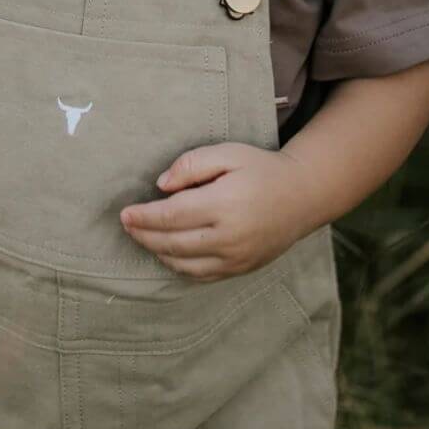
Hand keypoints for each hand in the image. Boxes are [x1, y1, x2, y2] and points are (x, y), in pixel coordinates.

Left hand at [119, 143, 313, 282]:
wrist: (303, 195)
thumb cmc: (262, 169)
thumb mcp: (228, 153)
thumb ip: (192, 164)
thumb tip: (161, 185)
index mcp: (224, 204)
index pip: (171, 215)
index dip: (144, 217)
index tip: (125, 214)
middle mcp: (229, 237)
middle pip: (172, 242)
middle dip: (144, 235)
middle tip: (127, 226)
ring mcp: (236, 257)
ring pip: (184, 264)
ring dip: (157, 252)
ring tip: (143, 237)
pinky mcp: (241, 269)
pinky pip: (201, 275)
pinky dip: (179, 266)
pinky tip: (168, 253)